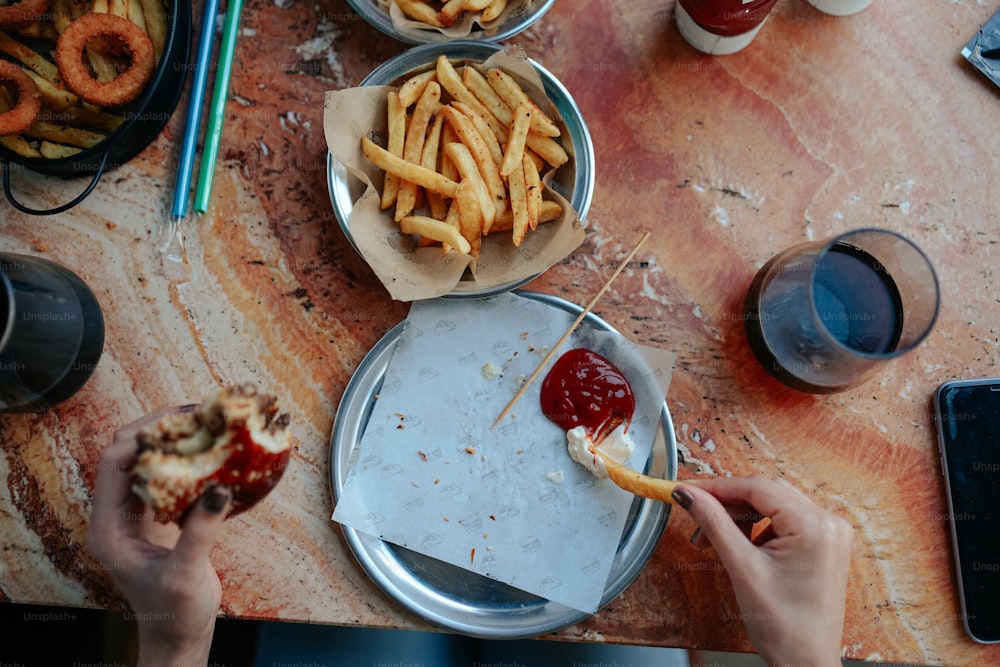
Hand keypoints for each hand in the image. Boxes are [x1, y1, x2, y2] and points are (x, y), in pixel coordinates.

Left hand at [88, 408, 230, 666]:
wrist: (178, 637)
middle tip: (193, 416)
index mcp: (109, 527)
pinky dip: (180, 461)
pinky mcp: (153, 519)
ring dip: (169, 442)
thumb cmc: (175, 613)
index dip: (140, 438)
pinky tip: (204, 454)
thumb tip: (220, 487)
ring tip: (201, 426)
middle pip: (126, 455)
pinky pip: (161, 478)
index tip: (176, 422)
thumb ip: (201, 530)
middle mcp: (115, 516)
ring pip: (143, 463)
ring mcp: (133, 516)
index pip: (113, 465)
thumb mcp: (186, 573)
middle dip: (156, 431)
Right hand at [671, 476, 852, 666]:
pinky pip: (784, 520)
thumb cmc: (784, 627)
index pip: (758, 488)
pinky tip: (739, 545)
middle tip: (696, 518)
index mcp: (815, 526)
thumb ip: (714, 523)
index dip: (717, 487)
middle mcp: (829, 522)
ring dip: (740, 516)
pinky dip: (757, 527)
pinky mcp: (823, 543)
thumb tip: (689, 495)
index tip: (687, 491)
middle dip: (728, 504)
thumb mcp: (742, 569)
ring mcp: (829, 533)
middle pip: (766, 492)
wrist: (807, 664)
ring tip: (713, 539)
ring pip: (773, 505)